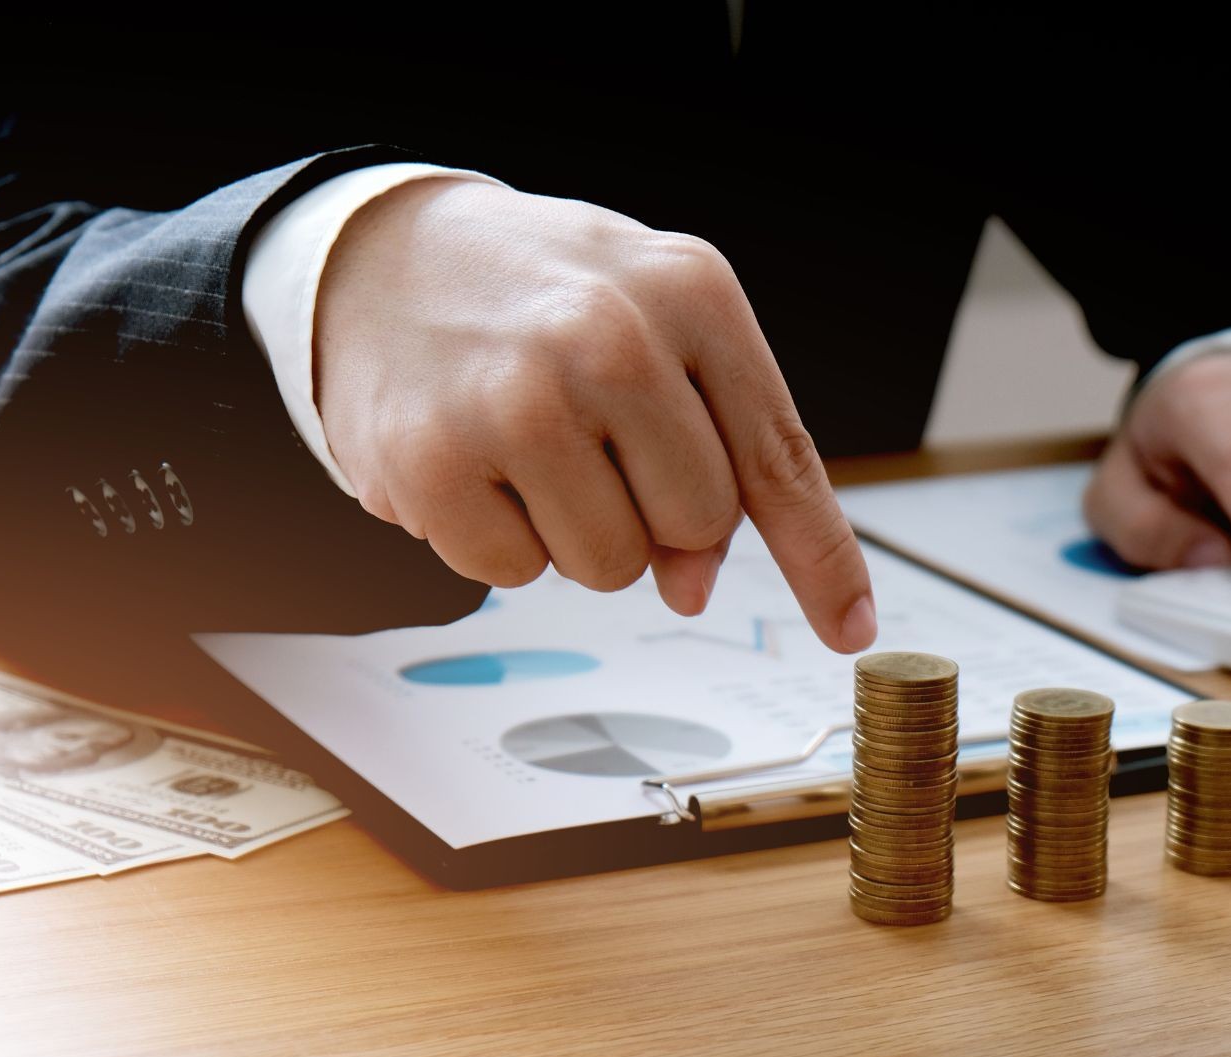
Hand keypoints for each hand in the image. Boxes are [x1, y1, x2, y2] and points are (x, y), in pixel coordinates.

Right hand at [313, 178, 876, 651]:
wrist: (381, 255)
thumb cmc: (542, 298)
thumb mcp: (652, 324)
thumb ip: (707, 446)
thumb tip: (694, 584)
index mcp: (691, 291)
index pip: (777, 458)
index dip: (820, 558)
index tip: (849, 628)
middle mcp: (612, 335)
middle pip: (697, 525)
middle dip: (655, 516)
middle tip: (594, 447)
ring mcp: (520, 398)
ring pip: (608, 566)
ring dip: (572, 531)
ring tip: (526, 445)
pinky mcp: (434, 459)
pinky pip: (511, 573)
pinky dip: (495, 538)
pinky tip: (472, 462)